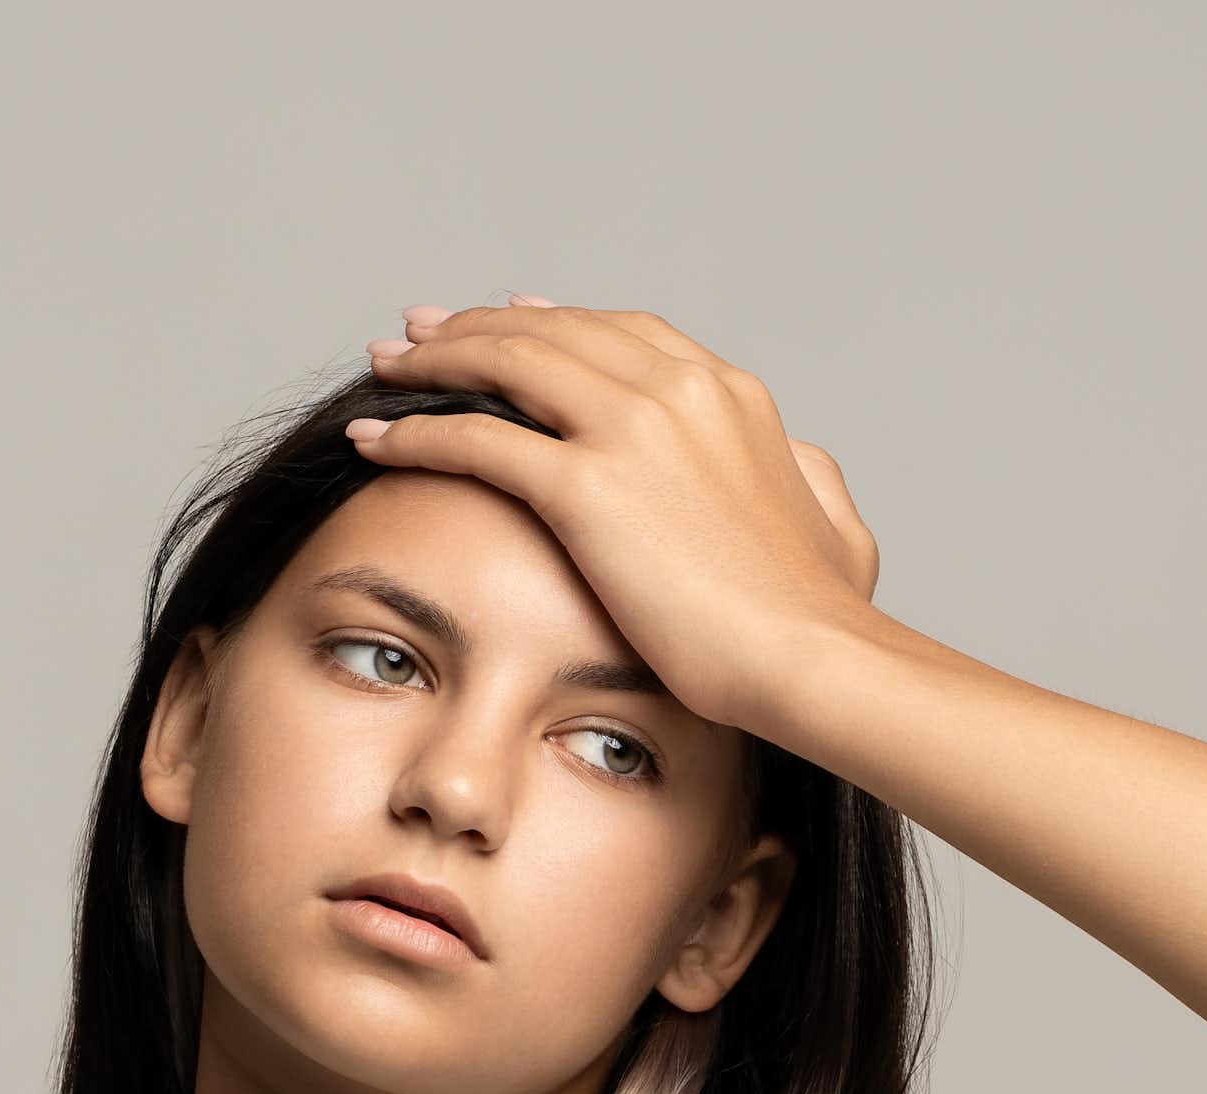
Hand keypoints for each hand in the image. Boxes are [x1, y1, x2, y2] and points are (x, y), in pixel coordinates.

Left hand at [353, 295, 882, 735]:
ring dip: (434, 360)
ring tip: (383, 369)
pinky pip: (476, 440)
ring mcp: (630, 428)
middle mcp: (675, 389)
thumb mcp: (833, 524)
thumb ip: (810, 479)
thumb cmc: (820, 616)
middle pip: (550, 330)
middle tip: (418, 332)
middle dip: (477, 326)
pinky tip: (373, 438)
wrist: (810, 656)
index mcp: (727, 393)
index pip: (619, 334)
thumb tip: (803, 462)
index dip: (550, 324)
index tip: (506, 324)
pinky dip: (416, 431)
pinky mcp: (587, 486)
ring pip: (505, 362)